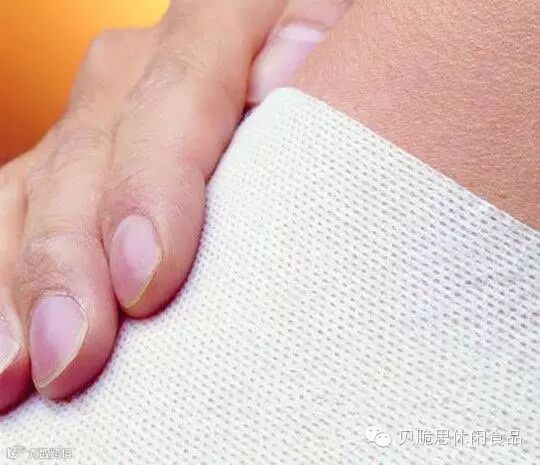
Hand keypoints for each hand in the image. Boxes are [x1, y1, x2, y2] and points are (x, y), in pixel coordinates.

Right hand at [0, 0, 350, 409]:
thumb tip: (283, 86)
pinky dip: (10, 273)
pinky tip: (10, 338)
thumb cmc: (343, 76)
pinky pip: (27, 207)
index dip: (150, 188)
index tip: (147, 284)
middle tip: (68, 358)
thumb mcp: (346, 53)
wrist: (321, 73)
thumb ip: (318, 68)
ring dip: (27, 283)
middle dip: (70, 262)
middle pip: (91, 152)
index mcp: (227, 22)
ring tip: (17, 370)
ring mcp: (108, 116)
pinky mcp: (86, 161)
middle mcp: (149, 67)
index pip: (176, 97)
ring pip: (40, 189)